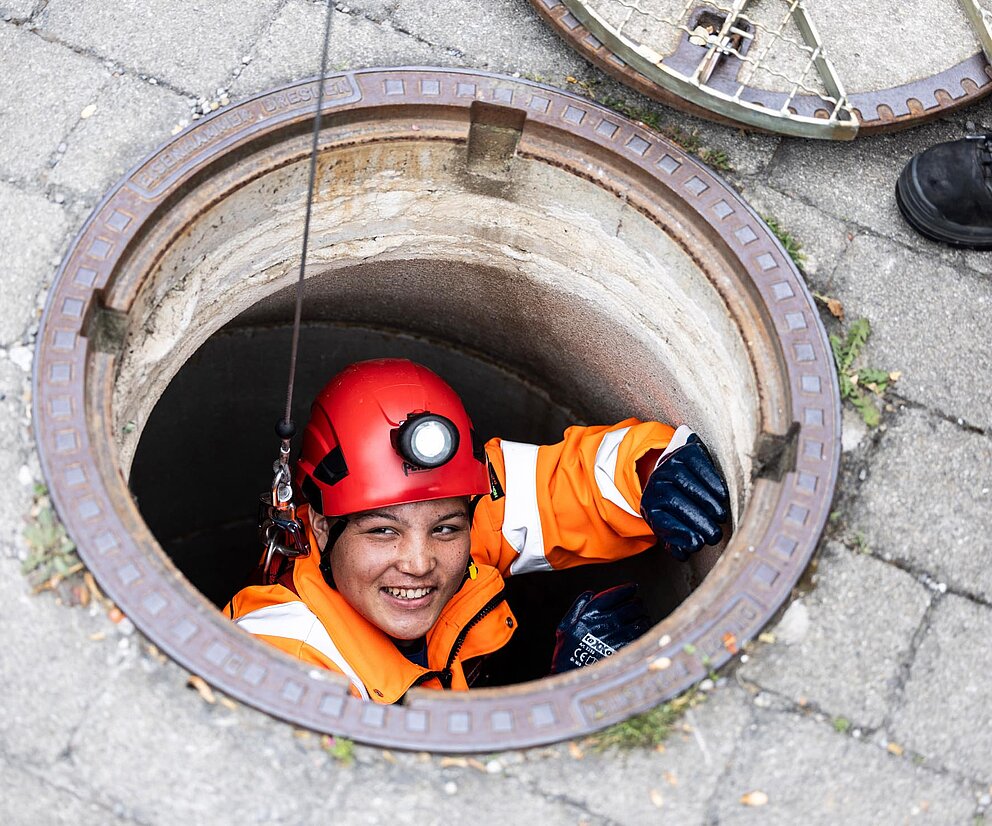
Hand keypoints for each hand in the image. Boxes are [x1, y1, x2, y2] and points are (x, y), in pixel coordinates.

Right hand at [550, 583, 649, 673]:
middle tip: (637, 604)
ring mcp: (617, 636)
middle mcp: (606, 622)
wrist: (572, 674)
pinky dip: (644, 629)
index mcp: (592, 613)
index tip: (632, 587)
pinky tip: (641, 629)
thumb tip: (590, 593)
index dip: (626, 589)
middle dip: (637, 602)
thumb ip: (577, 607)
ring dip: (642, 616)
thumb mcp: (565, 626)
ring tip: (641, 617)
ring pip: (639, 619)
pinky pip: (641, 635)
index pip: (615, 594)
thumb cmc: (567, 651)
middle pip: (631, 606)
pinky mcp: (625, 649)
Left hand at [641, 426, 728, 561]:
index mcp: (650, 504)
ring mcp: (668, 464)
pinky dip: (710, 480)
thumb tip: (683, 554)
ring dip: (706, 502)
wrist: (676, 469)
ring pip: (686, 482)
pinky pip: (697, 465)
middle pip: (674, 501)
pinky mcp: (685, 452)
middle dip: (697, 520)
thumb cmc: (679, 504)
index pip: (661, 520)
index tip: (696, 544)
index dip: (678, 533)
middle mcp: (656, 483)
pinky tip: (721, 496)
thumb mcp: (672, 523)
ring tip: (720, 517)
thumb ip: (676, 540)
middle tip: (714, 535)